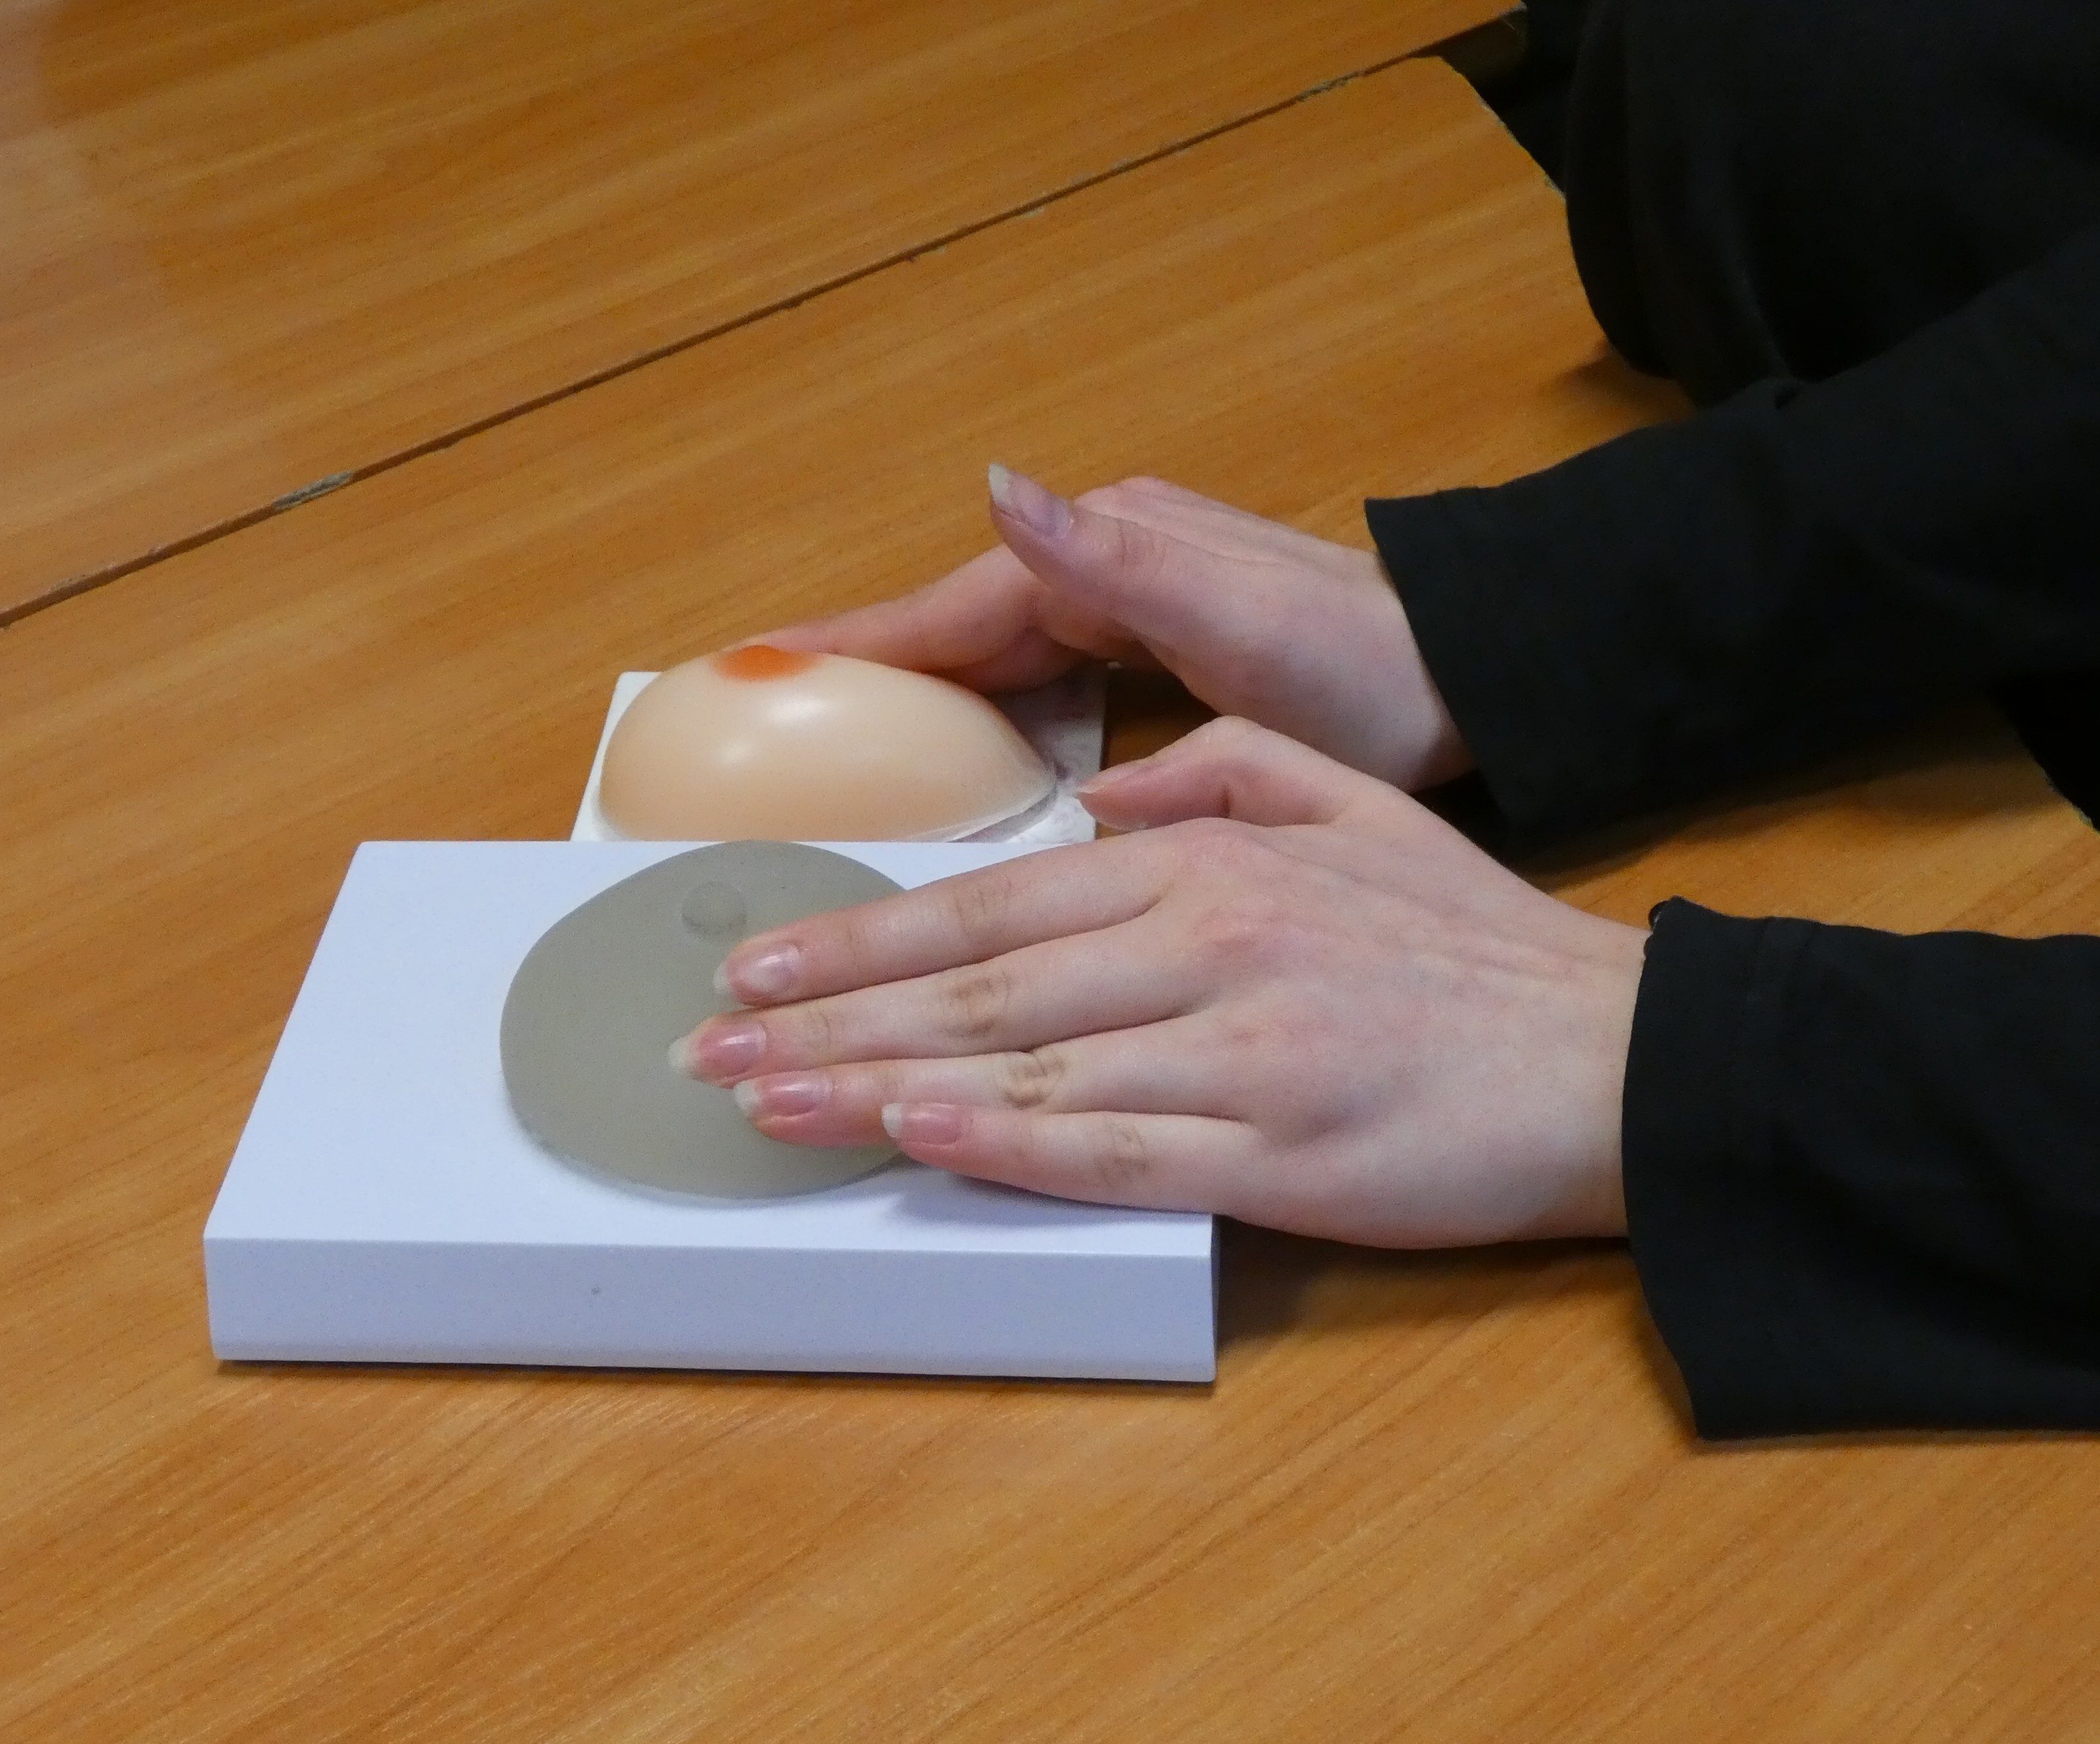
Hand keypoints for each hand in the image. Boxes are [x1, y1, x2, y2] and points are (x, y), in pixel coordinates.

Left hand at [666, 721, 1642, 1245]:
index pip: (988, 906)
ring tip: (760, 1106)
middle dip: (819, 1019)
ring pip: (1019, 1064)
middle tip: (701, 1054)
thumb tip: (1097, 811)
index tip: (747, 969)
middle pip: (973, 985)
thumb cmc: (1474, 951)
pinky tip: (913, 1135)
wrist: (1615, 1056)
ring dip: (871, 1085)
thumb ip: (1221, 781)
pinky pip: (1113, 1144)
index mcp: (1207, 863)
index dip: (854, 938)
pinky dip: (1002, 1141)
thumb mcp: (1355, 810)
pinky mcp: (1277, 1145)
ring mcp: (1239, 1045)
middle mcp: (1205, 941)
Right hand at [760, 467, 1470, 791]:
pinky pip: (1037, 696)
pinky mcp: (1156, 661)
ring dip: (913, 711)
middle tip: (762, 733)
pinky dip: (982, 728)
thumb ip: (1113, 559)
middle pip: (954, 635)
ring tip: (825, 764)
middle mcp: (1106, 570)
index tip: (752, 666)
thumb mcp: (1237, 616)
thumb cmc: (1364, 668)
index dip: (851, 642)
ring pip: (990, 669)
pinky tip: (951, 777)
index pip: (946, 606)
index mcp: (1106, 557)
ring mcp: (1130, 613)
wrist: (1471, 681)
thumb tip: (999, 486)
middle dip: (861, 680)